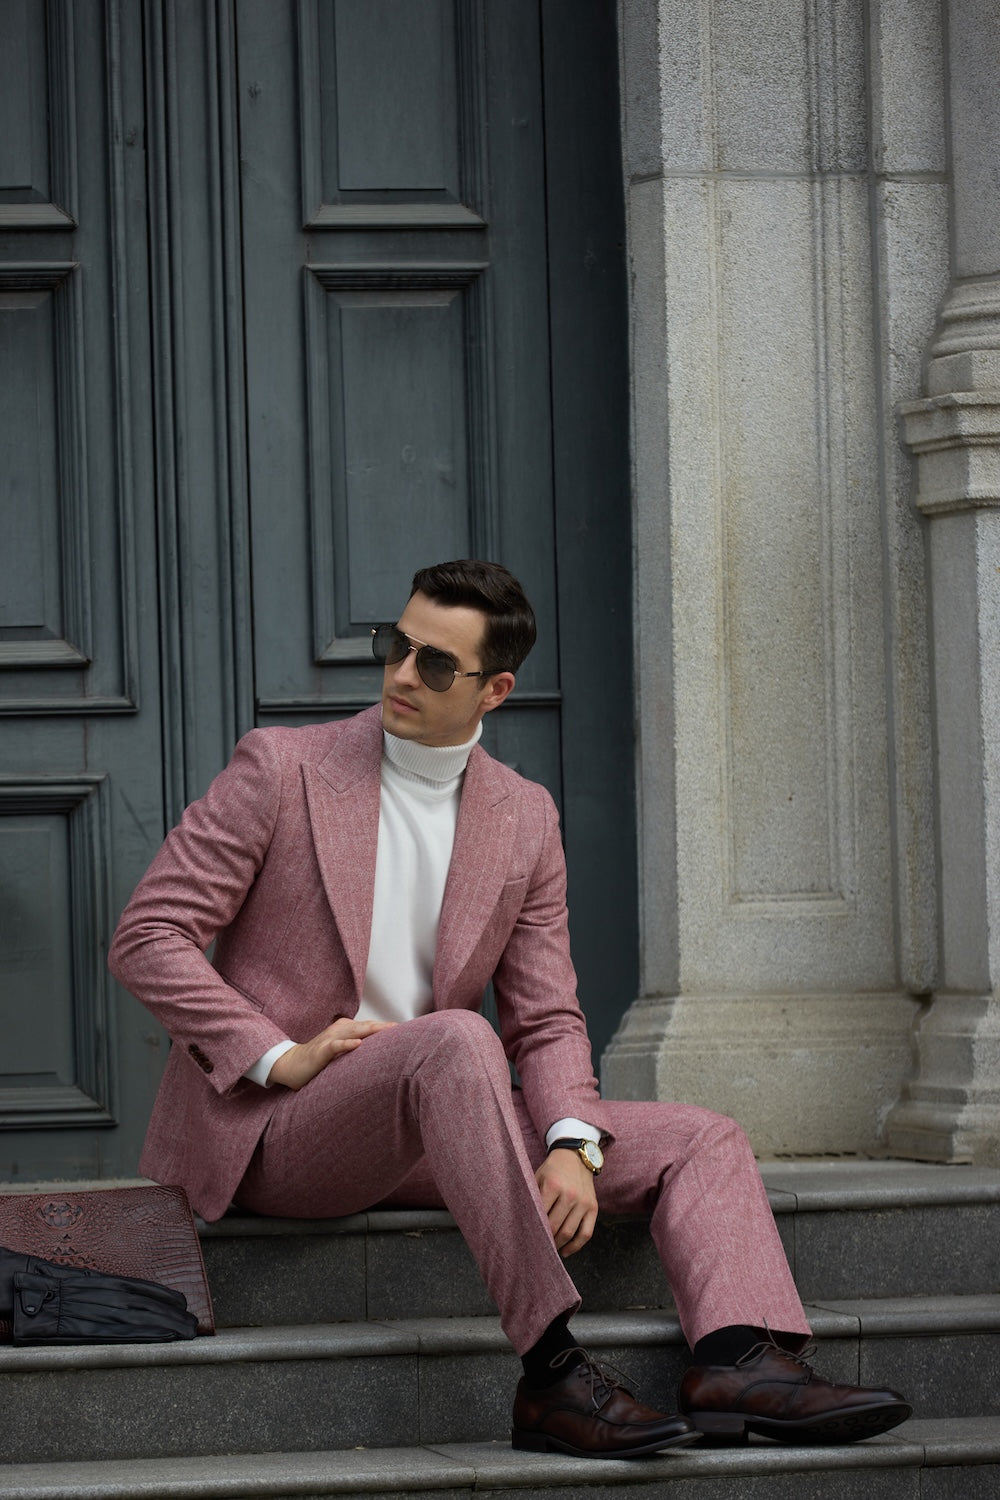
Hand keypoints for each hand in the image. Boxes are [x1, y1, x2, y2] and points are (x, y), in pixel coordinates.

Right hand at [267, 1018, 395, 1089]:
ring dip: (371, 1030)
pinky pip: (335, 1045)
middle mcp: (340, 1029)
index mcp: (346, 1029)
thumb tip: (380, 1055)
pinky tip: (357, 1044)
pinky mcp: (321, 1050)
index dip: (386, 1029)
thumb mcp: (341, 1051)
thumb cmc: (319, 1059)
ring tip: (388, 1030)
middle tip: (403, 1029)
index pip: (370, 1027)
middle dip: (385, 1027)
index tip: (407, 1031)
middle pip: (366, 1027)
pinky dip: (346, 1044)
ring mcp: (330, 1038)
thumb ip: (357, 1049)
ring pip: (354, 1032)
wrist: (292, 1064)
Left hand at [535, 1148, 598, 1257]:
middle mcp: (570, 1194)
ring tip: (548, 1249)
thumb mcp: (537, 1177)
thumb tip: (522, 1222)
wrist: (575, 1156)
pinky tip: (565, 1252)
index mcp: (553, 1186)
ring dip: (558, 1245)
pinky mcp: (593, 1208)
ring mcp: (583, 1202)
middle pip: (554, 1227)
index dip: (533, 1230)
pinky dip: (575, 1246)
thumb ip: (532, 1198)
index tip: (526, 1238)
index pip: (541, 1216)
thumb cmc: (552, 1170)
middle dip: (544, 1239)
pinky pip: (586, 1233)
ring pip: (569, 1232)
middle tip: (536, 1246)